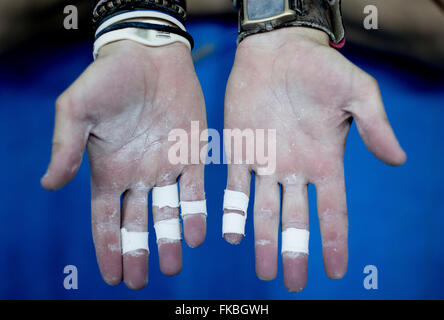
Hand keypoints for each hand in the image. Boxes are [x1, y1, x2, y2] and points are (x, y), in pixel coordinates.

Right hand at [41, 40, 206, 288]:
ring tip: (171, 266)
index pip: (105, 219)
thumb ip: (65, 147)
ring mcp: (167, 166)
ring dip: (169, 240)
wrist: (150, 54)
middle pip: (136, 224)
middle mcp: (138, 175)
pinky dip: (195, 212)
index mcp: (109, 171)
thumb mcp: (77, 110)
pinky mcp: (192, 154)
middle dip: (137, 252)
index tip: (113, 277)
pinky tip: (196, 234)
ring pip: (168, 213)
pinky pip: (196, 190)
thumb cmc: (109, 78)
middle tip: (139, 282)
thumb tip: (49, 185)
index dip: (108, 248)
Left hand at [224, 28, 405, 291]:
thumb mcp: (357, 92)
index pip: (332, 211)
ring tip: (265, 270)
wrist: (278, 49)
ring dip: (264, 241)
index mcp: (324, 161)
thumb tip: (398, 161)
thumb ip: (375, 126)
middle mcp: (294, 169)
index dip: (335, 241)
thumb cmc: (320, 68)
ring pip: (263, 211)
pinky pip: (235, 186)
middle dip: (294, 251)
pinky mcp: (240, 149)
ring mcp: (266, 162)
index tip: (336, 270)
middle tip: (293, 284)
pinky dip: (234, 210)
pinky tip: (232, 234)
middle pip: (295, 220)